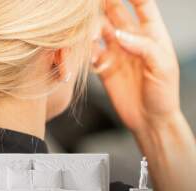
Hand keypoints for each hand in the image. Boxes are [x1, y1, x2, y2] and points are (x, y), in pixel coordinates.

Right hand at [93, 0, 180, 132]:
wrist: (150, 120)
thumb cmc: (163, 93)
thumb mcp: (162, 67)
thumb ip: (143, 47)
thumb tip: (120, 34)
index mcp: (152, 35)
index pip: (143, 6)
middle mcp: (132, 41)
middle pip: (117, 13)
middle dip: (106, 3)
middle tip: (91, 1)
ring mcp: (117, 53)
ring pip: (101, 31)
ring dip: (92, 25)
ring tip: (85, 23)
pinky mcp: (104, 68)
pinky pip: (91, 53)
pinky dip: (86, 48)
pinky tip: (84, 48)